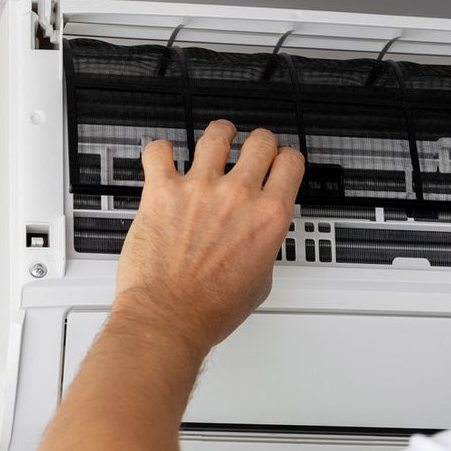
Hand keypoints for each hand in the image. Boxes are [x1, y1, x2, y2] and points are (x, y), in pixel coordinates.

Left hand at [113, 121, 304, 356]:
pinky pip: (159, 151)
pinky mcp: (162, 190)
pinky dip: (161, 150)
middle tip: (253, 148)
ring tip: (217, 138)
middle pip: (260, 142)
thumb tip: (257, 240)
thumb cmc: (209, 308)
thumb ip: (264, 248)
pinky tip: (164, 156)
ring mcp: (199, 189)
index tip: (281, 161)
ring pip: (217, 136)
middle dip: (260, 143)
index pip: (291, 163)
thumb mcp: (261, 281)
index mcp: (268, 217)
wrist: (168, 317)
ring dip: (220, 134)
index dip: (287, 159)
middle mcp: (237, 196)